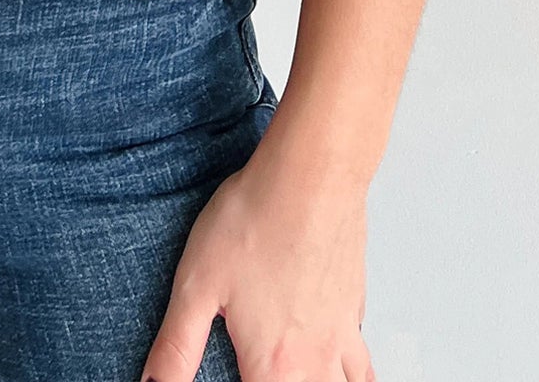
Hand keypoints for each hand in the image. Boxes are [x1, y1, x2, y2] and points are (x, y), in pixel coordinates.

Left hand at [141, 128, 374, 381]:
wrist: (311, 177)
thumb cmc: (253, 222)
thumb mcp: (196, 285)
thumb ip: (176, 347)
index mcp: (271, 367)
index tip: (235, 373)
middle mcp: (314, 363)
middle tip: (262, 371)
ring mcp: (341, 338)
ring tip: (298, 375)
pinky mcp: (354, 308)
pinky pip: (362, 364)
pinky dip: (354, 376)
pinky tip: (339, 365)